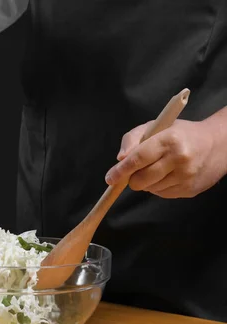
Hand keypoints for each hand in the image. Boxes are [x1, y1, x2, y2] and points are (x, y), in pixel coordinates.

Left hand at [105, 118, 226, 197]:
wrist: (219, 144)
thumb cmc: (180, 134)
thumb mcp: (155, 126)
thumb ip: (133, 139)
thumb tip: (120, 159)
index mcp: (169, 140)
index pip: (138, 159)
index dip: (121, 171)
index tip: (110, 178)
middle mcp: (180, 159)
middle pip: (141, 180)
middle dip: (132, 179)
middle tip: (134, 171)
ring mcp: (186, 177)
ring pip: (150, 189)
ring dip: (147, 182)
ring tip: (158, 168)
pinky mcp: (190, 190)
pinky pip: (162, 194)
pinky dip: (158, 187)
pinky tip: (168, 175)